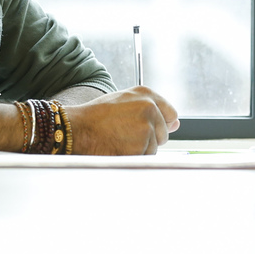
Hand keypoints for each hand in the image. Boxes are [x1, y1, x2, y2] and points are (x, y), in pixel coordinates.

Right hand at [65, 87, 179, 155]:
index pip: (170, 113)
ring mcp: (146, 128)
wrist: (77, 129)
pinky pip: (144, 159)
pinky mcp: (141, 147)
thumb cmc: (96, 117)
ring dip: (139, 149)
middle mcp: (150, 108)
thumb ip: (151, 109)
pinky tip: (117, 148)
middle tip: (123, 133)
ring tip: (118, 140)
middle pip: (163, 134)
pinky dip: (133, 158)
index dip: (159, 124)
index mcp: (146, 94)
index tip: (143, 127)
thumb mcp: (124, 102)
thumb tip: (176, 124)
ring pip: (154, 148)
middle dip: (149, 139)